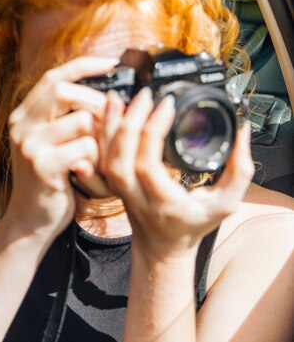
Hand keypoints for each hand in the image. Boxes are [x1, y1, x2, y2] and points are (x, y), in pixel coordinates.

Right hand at [7, 57, 115, 234]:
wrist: (30, 221)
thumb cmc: (50, 181)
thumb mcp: (51, 144)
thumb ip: (66, 119)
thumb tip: (108, 95)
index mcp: (23, 116)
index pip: (53, 77)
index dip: (83, 66)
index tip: (113, 63)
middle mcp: (21, 126)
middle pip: (64, 91)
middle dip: (96, 100)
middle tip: (116, 115)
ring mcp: (29, 145)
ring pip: (81, 120)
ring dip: (100, 137)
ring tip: (99, 155)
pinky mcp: (43, 166)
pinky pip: (85, 148)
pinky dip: (97, 159)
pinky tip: (90, 172)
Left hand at [99, 88, 253, 258]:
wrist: (161, 246)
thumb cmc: (193, 224)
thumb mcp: (226, 203)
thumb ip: (239, 171)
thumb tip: (242, 133)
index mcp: (164, 201)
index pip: (148, 164)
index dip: (153, 131)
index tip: (167, 105)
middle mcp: (136, 197)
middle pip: (121, 159)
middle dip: (129, 123)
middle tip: (144, 95)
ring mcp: (119, 191)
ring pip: (105, 158)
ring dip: (109, 126)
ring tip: (117, 97)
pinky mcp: (110, 183)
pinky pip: (99, 157)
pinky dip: (100, 134)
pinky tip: (106, 113)